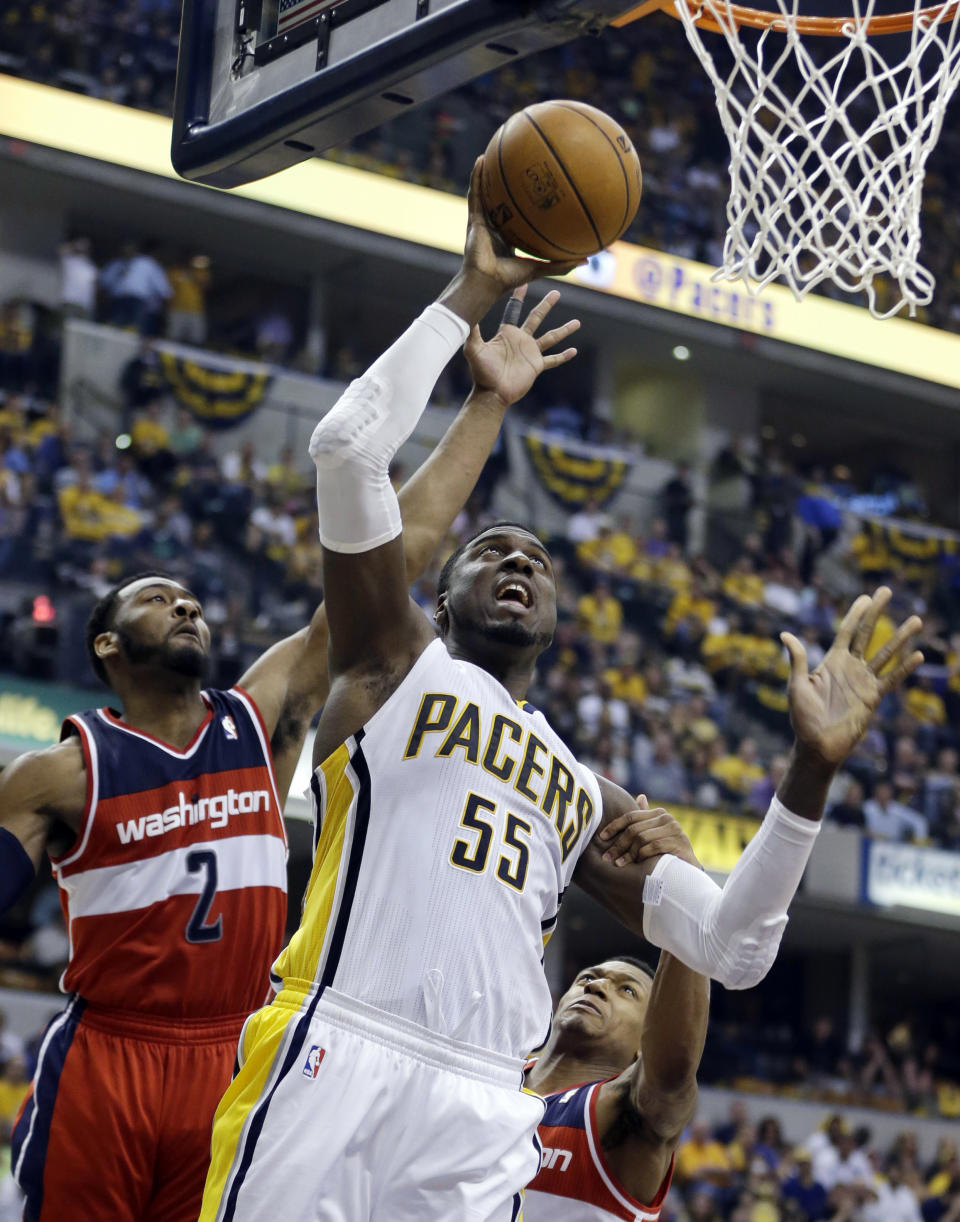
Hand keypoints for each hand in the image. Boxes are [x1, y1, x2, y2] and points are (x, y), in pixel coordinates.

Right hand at [440, 159, 584, 324]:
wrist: (487, 281)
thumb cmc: (508, 279)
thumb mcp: (539, 269)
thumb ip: (561, 264)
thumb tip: (587, 261)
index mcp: (508, 238)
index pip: (516, 217)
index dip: (523, 204)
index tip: (535, 188)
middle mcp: (494, 227)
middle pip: (501, 200)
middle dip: (505, 183)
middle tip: (516, 164)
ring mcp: (482, 222)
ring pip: (485, 193)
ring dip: (488, 174)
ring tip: (492, 154)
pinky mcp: (473, 219)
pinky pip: (475, 194)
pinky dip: (476, 177)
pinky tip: (481, 160)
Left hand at [464, 286, 579, 409]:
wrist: (492, 393)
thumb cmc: (481, 373)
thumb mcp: (474, 350)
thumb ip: (473, 332)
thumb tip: (467, 314)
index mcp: (507, 333)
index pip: (514, 310)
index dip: (519, 296)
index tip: (524, 283)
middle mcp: (521, 340)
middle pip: (536, 318)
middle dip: (546, 305)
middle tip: (556, 292)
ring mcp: (530, 353)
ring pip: (551, 337)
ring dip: (564, 330)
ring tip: (577, 322)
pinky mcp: (536, 366)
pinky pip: (552, 360)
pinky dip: (563, 356)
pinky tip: (573, 351)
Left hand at [597, 794, 701, 867]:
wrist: (689, 871)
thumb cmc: (668, 853)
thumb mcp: (656, 834)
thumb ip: (646, 819)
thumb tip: (641, 796)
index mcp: (659, 814)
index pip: (631, 816)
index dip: (614, 826)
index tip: (601, 837)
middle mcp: (668, 818)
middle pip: (634, 829)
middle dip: (618, 844)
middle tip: (607, 857)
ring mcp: (675, 830)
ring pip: (641, 839)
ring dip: (628, 853)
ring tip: (619, 863)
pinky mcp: (679, 842)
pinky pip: (653, 847)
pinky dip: (642, 856)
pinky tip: (636, 865)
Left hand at [780, 587, 922, 768]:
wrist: (817, 746)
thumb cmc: (802, 718)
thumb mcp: (796, 685)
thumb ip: (797, 659)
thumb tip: (785, 634)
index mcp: (831, 662)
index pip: (846, 631)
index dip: (855, 614)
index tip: (865, 597)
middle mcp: (850, 668)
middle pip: (867, 634)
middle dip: (877, 613)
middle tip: (887, 591)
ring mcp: (863, 682)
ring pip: (885, 654)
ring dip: (900, 637)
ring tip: (916, 620)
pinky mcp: (873, 698)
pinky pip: (891, 679)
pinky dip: (904, 668)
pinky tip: (918, 655)